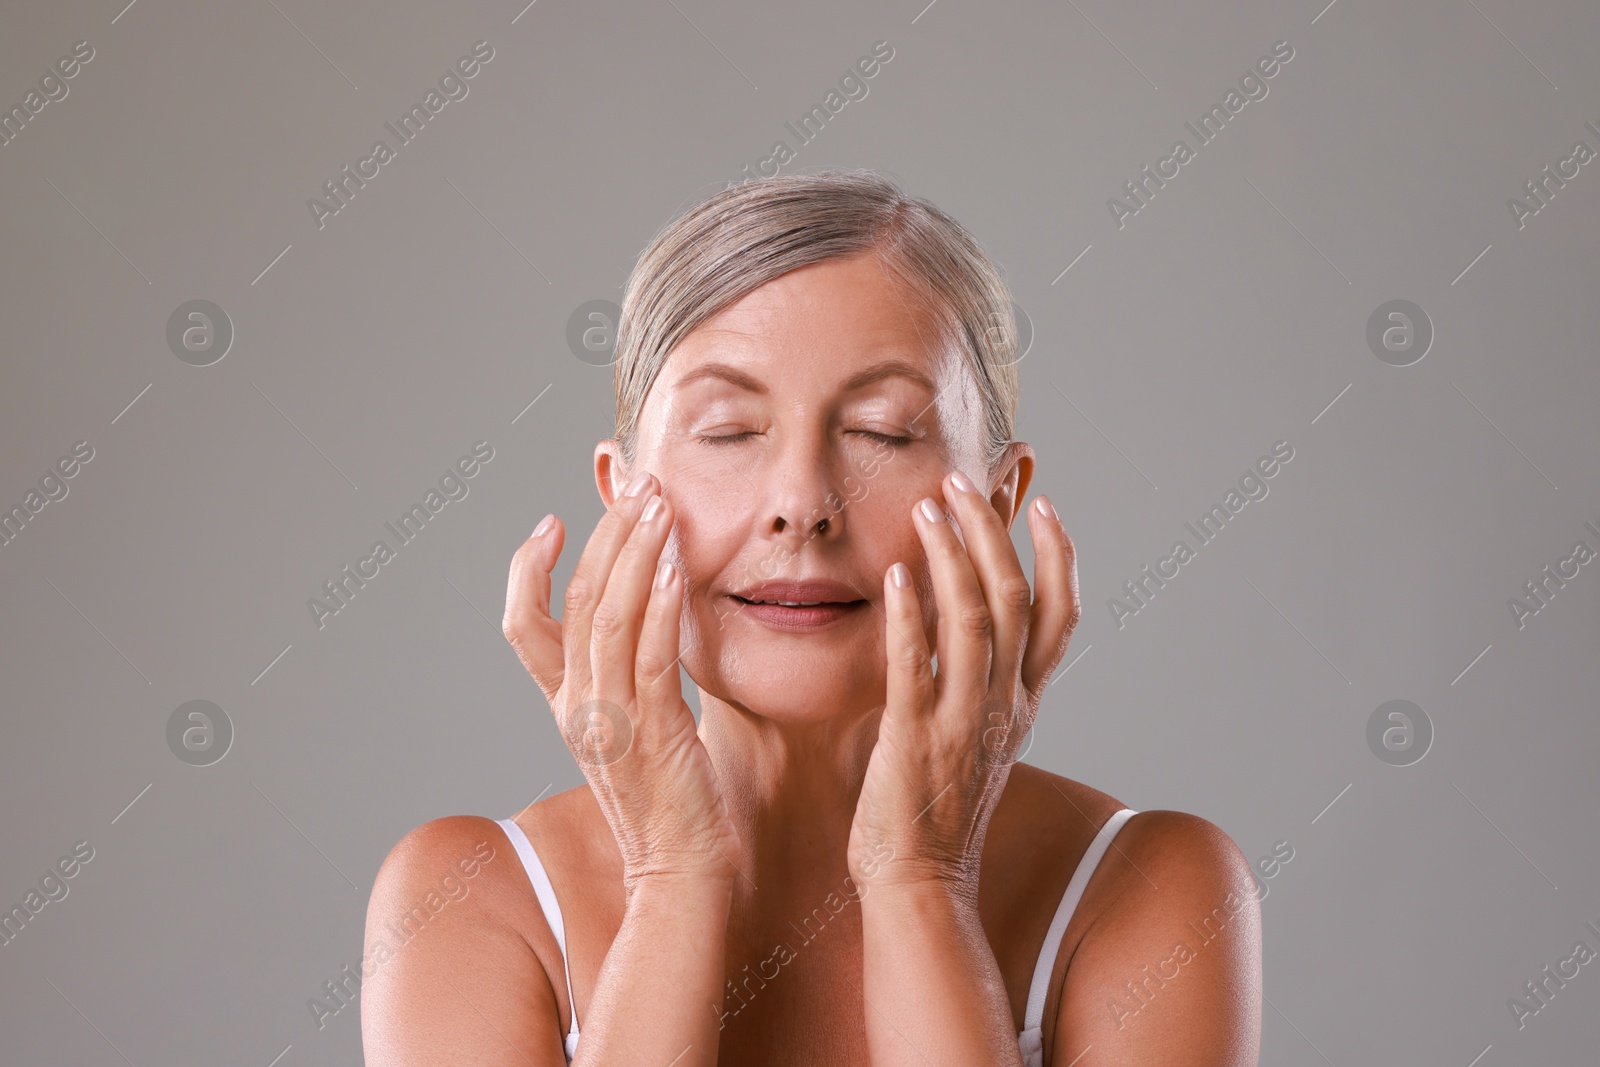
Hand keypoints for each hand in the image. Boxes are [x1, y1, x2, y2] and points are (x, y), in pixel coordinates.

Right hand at [502, 472, 743, 889]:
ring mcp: (610, 722)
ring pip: (608, 619)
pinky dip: (660, 605)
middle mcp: (576, 709)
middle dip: (605, 535)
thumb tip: (646, 604)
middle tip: (636, 485)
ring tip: (658, 504)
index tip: (554, 521)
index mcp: (564, 705)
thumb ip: (627, 668)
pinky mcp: (653, 734)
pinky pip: (651, 657)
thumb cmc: (669, 793)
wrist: (683, 868)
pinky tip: (676, 566)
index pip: (521, 626)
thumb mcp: (631, 724)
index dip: (529, 569)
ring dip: (634, 553)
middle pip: (574, 603)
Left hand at [846, 472, 1079, 894]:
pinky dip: (908, 616)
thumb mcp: (978, 736)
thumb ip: (979, 680)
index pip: (1059, 616)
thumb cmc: (938, 807)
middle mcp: (1003, 705)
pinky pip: (917, 665)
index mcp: (1023, 703)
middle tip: (962, 480)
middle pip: (1012, 598)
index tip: (1043, 504)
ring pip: (972, 619)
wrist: (921, 882)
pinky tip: (894, 576)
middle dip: (991, 531)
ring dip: (951, 555)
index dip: (1058, 555)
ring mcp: (962, 721)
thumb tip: (961, 622)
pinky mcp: (914, 738)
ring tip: (928, 506)